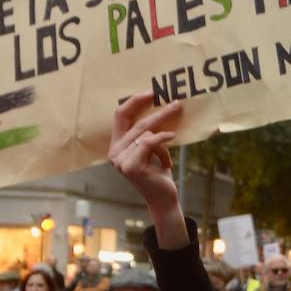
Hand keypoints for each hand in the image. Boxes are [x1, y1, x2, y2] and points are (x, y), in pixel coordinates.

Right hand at [108, 91, 186, 247]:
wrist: (163, 198)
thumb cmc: (159, 173)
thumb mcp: (152, 149)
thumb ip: (147, 133)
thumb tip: (160, 106)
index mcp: (116, 145)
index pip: (120, 115)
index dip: (134, 101)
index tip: (152, 92)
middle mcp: (114, 152)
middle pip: (137, 122)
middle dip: (159, 111)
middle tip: (176, 103)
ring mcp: (120, 160)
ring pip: (146, 133)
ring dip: (164, 136)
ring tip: (174, 140)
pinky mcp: (130, 167)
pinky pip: (150, 143)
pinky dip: (163, 142)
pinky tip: (171, 146)